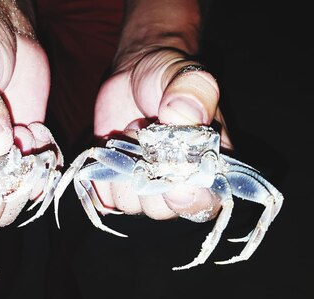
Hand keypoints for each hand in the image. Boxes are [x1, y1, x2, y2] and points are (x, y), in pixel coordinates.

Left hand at [93, 45, 232, 220]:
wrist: (134, 73)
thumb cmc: (170, 75)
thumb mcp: (188, 75)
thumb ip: (194, 93)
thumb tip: (182, 116)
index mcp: (210, 166)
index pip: (206, 204)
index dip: (189, 200)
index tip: (172, 179)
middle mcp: (179, 184)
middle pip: (163, 210)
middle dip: (147, 176)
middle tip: (146, 135)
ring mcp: (146, 187)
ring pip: (130, 204)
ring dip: (124, 169)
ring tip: (132, 134)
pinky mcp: (117, 183)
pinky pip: (104, 196)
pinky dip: (103, 173)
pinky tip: (114, 147)